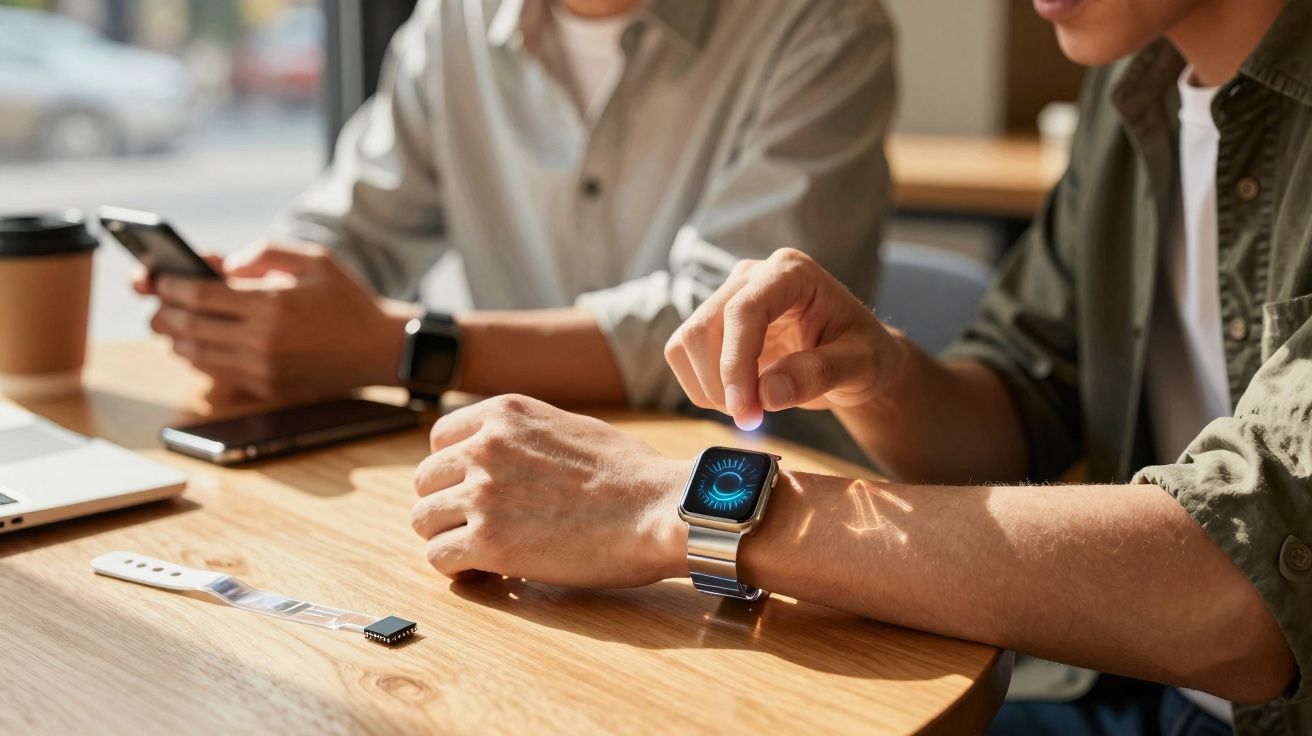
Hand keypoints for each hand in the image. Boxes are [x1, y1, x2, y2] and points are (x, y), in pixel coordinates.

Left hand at [137, 240, 418, 400]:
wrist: (378, 349)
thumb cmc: (347, 299)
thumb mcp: (313, 259)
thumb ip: (263, 252)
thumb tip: (220, 266)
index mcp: (272, 304)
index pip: (199, 295)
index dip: (169, 285)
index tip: (157, 276)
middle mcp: (262, 341)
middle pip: (186, 328)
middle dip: (162, 312)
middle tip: (155, 300)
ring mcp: (262, 369)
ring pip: (193, 355)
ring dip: (174, 337)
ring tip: (171, 320)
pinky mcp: (266, 387)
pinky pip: (214, 373)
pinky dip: (196, 356)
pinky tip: (196, 341)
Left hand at [411, 394, 689, 586]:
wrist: (658, 509)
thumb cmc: (631, 475)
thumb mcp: (569, 427)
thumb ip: (525, 437)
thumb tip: (506, 458)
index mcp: (503, 414)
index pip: (440, 440)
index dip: (453, 471)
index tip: (471, 491)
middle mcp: (483, 447)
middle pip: (426, 481)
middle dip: (447, 506)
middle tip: (476, 528)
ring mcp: (482, 494)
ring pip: (424, 520)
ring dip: (447, 538)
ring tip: (479, 553)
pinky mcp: (488, 542)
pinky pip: (438, 558)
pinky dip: (455, 569)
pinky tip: (482, 573)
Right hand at [664, 248, 906, 429]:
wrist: (851, 357)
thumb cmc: (863, 354)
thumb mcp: (861, 365)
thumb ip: (819, 373)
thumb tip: (767, 394)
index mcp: (790, 272)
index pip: (744, 310)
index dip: (736, 363)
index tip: (745, 411)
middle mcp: (751, 277)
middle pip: (705, 328)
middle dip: (722, 384)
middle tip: (753, 421)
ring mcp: (725, 297)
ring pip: (686, 343)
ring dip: (710, 388)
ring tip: (752, 408)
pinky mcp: (710, 323)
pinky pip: (682, 356)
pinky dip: (703, 388)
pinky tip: (740, 397)